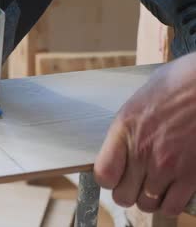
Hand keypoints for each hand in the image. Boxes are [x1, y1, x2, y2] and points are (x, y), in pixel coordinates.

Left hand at [94, 53, 195, 215]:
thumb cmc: (180, 84)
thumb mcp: (141, 100)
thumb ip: (129, 126)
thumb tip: (122, 141)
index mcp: (124, 129)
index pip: (103, 174)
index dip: (108, 180)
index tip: (115, 175)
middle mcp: (142, 151)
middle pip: (123, 195)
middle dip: (129, 192)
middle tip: (138, 183)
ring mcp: (167, 165)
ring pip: (148, 204)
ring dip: (151, 198)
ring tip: (157, 185)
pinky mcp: (191, 175)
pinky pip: (173, 206)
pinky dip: (172, 203)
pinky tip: (175, 190)